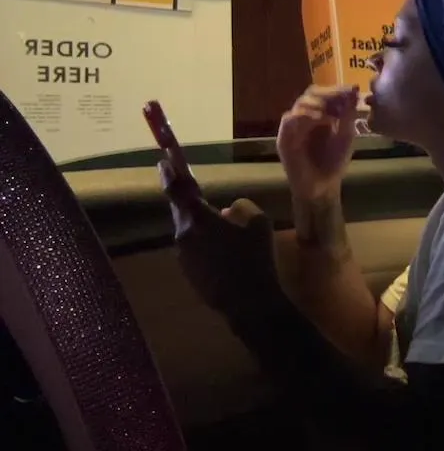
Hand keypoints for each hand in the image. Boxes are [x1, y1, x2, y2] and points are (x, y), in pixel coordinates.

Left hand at [158, 154, 279, 315]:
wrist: (247, 302)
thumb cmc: (255, 258)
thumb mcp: (259, 224)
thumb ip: (242, 209)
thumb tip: (226, 210)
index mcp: (199, 218)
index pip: (178, 190)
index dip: (170, 173)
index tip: (163, 161)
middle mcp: (184, 234)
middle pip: (180, 209)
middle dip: (183, 196)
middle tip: (189, 186)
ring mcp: (183, 255)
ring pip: (188, 230)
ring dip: (199, 223)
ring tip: (219, 224)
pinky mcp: (188, 271)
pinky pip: (194, 248)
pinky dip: (204, 242)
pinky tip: (223, 249)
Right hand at [277, 85, 359, 200]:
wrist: (322, 187)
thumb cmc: (334, 162)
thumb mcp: (346, 136)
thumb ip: (348, 114)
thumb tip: (354, 90)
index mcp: (321, 115)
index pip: (324, 94)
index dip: (336, 89)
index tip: (352, 89)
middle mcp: (305, 118)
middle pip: (311, 94)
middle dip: (328, 94)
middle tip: (341, 97)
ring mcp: (293, 127)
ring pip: (300, 104)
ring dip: (318, 103)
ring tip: (332, 112)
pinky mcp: (284, 138)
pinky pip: (289, 119)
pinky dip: (305, 115)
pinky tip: (320, 119)